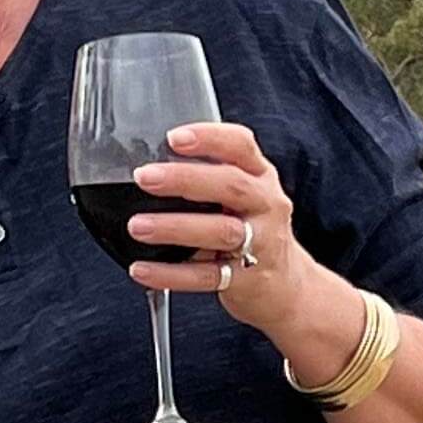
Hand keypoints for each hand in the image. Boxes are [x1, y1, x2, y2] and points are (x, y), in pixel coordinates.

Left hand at [127, 121, 315, 345]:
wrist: (285, 285)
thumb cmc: (252, 229)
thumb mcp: (244, 195)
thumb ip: (210, 177)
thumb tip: (152, 167)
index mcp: (260, 176)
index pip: (240, 146)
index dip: (209, 138)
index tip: (173, 138)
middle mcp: (265, 205)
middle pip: (230, 185)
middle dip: (184, 179)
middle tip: (145, 178)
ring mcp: (261, 243)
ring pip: (220, 231)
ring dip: (174, 227)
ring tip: (138, 226)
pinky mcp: (246, 280)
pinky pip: (205, 276)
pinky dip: (171, 274)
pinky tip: (142, 269)